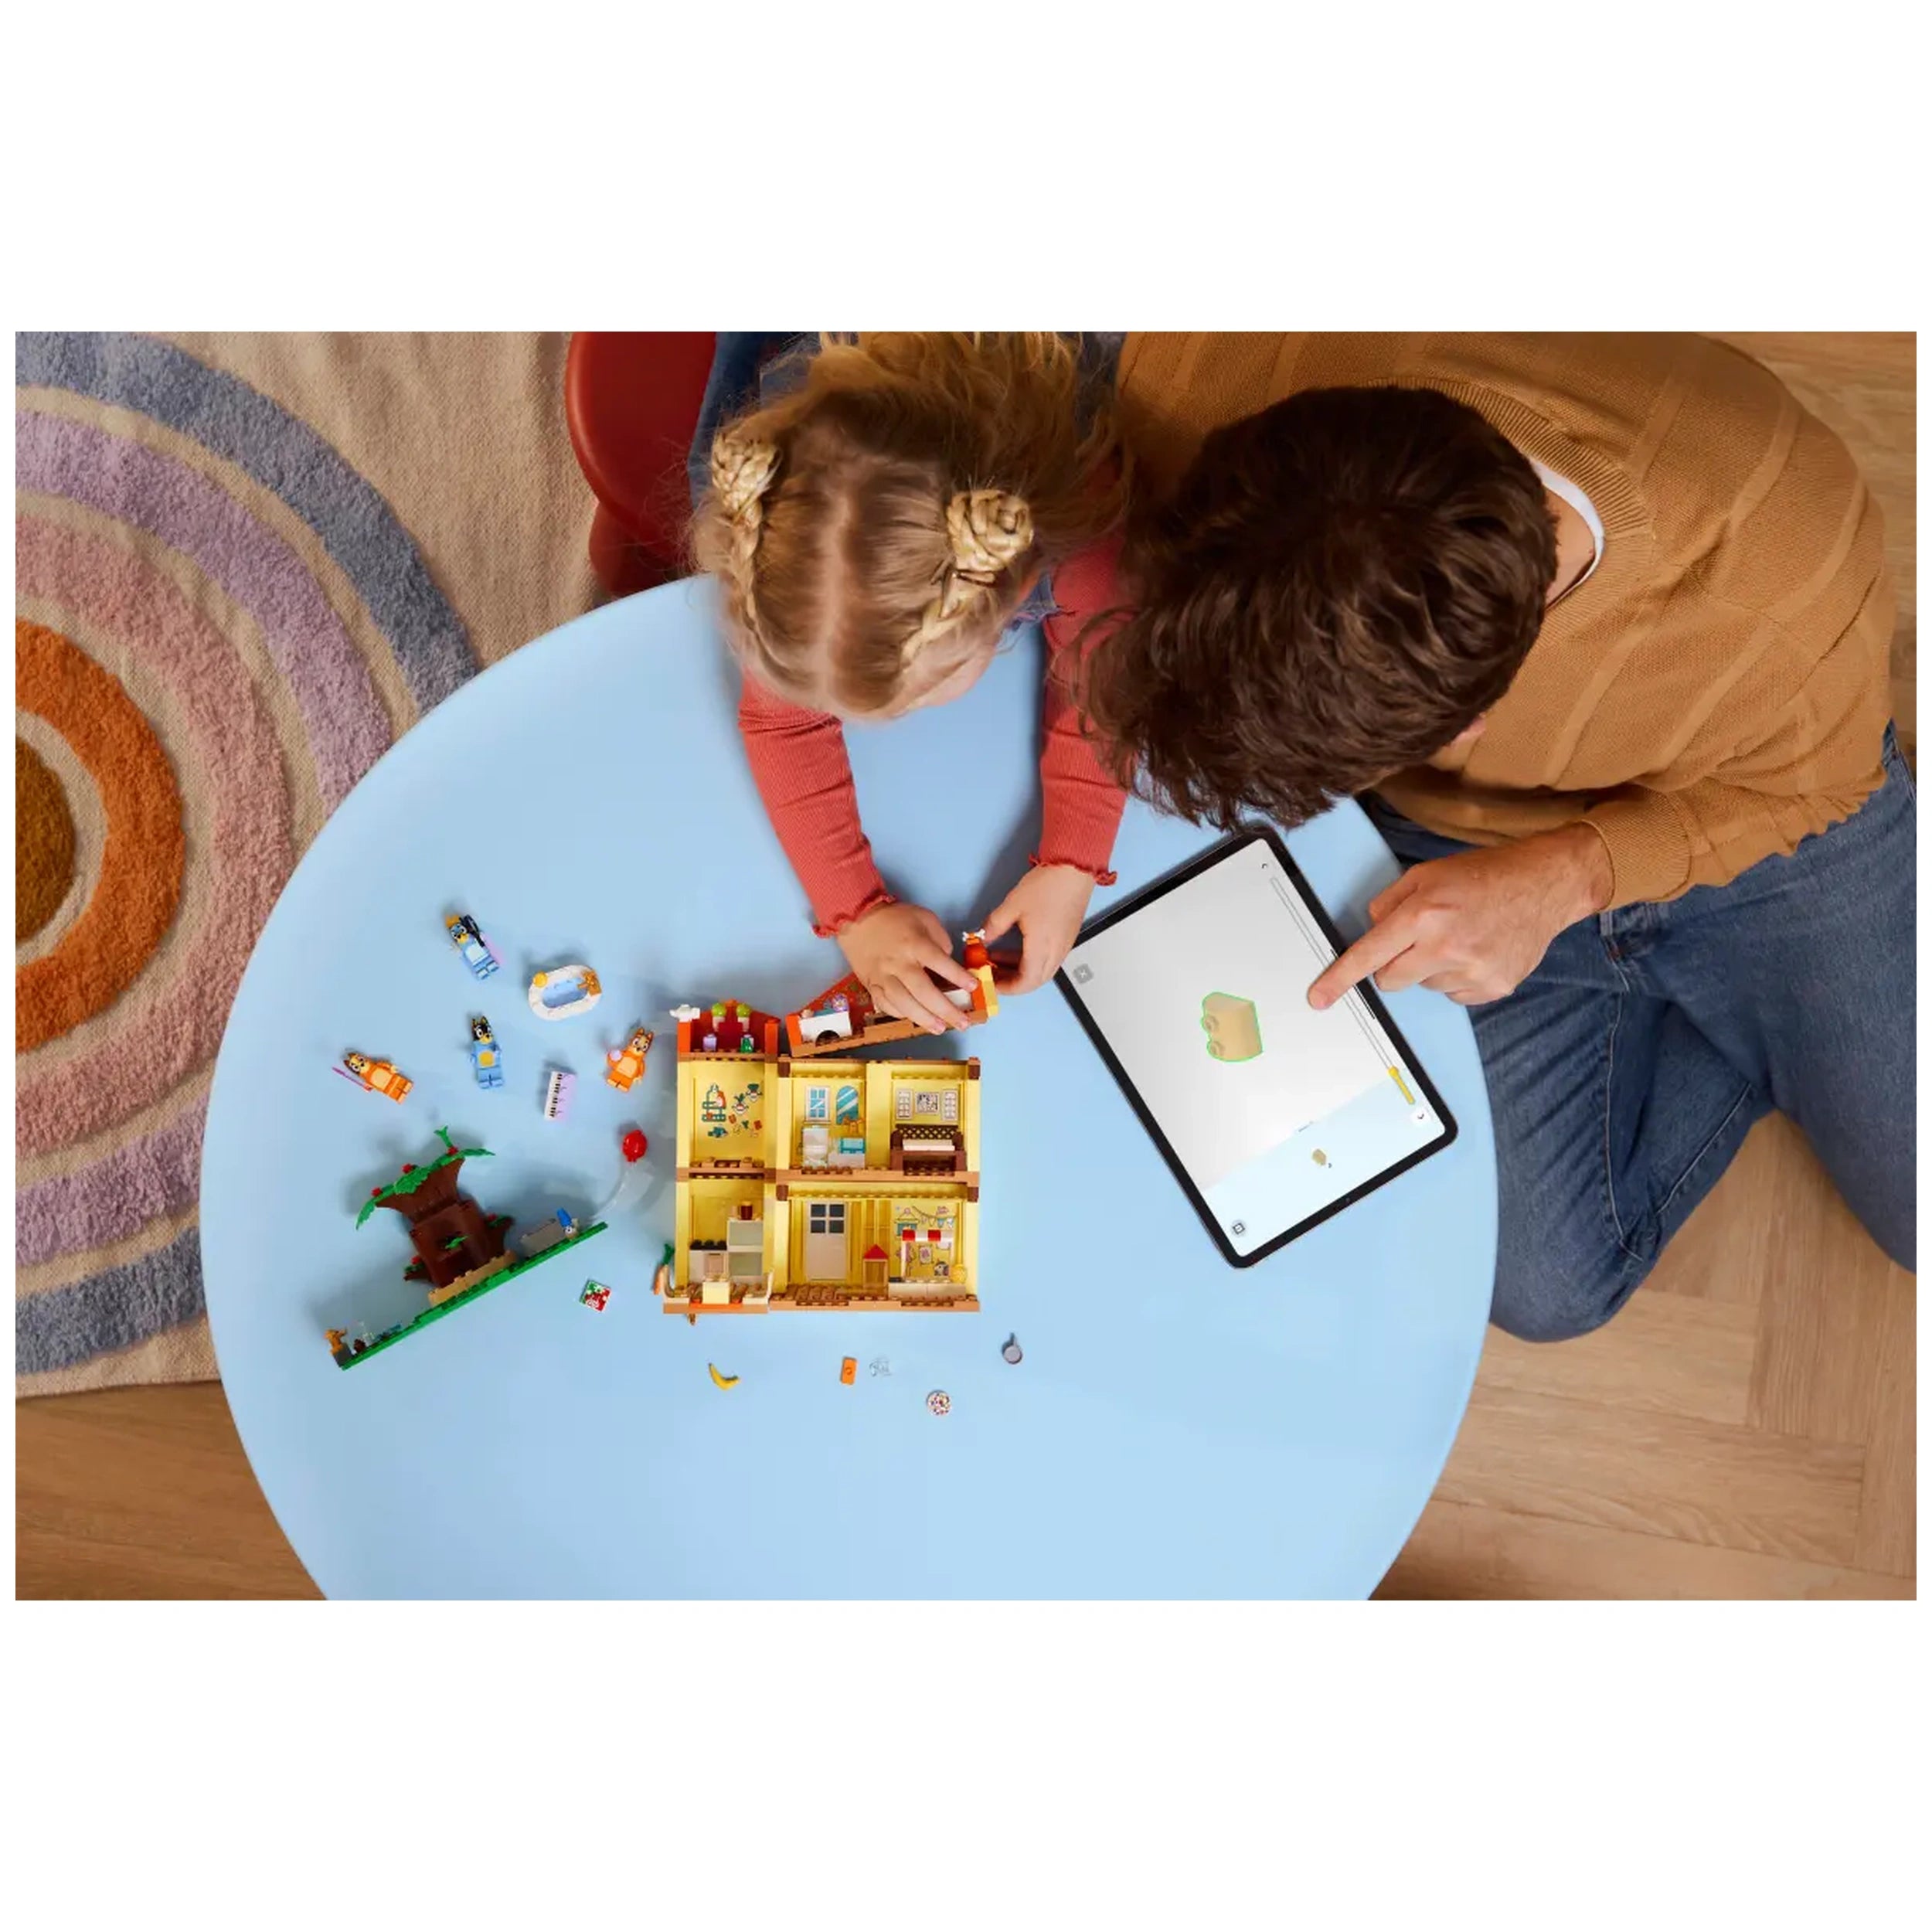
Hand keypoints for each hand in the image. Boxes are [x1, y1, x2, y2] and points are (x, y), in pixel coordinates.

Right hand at [837, 902, 978, 1033]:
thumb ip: (940, 940)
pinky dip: (900, 1014)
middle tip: (963, 1023)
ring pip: (903, 1003)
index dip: (958, 976)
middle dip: (945, 1009)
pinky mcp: (871, 984)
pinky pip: (885, 1005)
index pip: (940, 963)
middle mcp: (899, 963)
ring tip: (940, 1028)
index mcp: (915, 944)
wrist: (857, 918)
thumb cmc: (895, 918)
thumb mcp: (924, 918)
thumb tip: (949, 965)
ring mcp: (883, 976)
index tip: (973, 987)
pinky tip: (914, 1019)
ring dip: (924, 1018)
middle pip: (923, 991)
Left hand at [981, 864, 1096, 994]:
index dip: (1005, 988)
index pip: (1024, 983)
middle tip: (991, 972)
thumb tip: (981, 938)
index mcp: (1042, 949)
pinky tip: (1017, 946)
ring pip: (1041, 970)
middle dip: (1010, 981)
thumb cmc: (1047, 886)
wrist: (1074, 868)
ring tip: (997, 957)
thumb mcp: (1012, 906)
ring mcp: (1064, 946)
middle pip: (1034, 981)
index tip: (990, 981)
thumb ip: (993, 926)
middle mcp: (1056, 952)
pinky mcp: (1067, 937)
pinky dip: (1031, 959)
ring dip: (1020, 969)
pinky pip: (1048, 958)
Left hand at [1308, 827, 1612, 1009]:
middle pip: (1390, 980)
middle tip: (1420, 938)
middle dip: (1394, 964)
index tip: (1318, 998)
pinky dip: (1457, 977)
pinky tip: (1477, 950)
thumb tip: (1369, 931)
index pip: (1369, 955)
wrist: (1544, 884)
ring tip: (1460, 937)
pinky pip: (1453, 994)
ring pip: (1423, 987)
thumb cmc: (1482, 876)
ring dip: (1430, 968)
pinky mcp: (1492, 987)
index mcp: (1423, 915)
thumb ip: (1389, 903)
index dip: (1339, 979)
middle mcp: (1445, 947)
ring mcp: (1472, 971)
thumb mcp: (1426, 874)